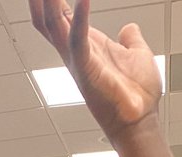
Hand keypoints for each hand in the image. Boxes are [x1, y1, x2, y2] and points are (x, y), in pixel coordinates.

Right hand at [30, 0, 162, 143]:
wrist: (140, 120)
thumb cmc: (139, 95)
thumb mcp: (138, 56)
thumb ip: (131, 40)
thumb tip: (129, 28)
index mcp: (87, 46)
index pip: (61, 18)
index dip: (53, 1)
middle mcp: (76, 53)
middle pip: (48, 21)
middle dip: (41, 2)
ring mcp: (78, 61)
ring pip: (54, 26)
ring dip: (50, 4)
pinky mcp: (86, 68)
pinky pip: (78, 37)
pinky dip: (80, 16)